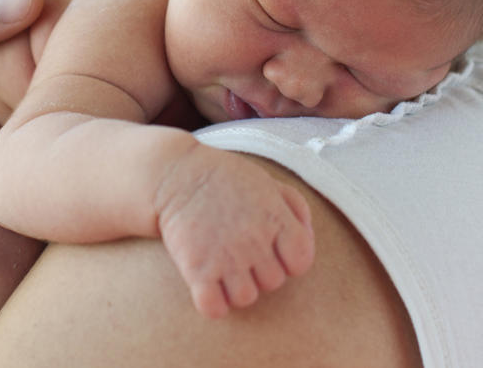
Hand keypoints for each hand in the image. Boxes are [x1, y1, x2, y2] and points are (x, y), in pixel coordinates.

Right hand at [156, 146, 315, 318]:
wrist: (175, 173)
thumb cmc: (223, 177)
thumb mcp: (266, 181)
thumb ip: (295, 206)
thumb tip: (308, 235)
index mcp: (275, 218)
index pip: (301, 261)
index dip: (289, 260)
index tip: (273, 250)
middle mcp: (254, 240)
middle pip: (273, 282)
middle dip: (259, 270)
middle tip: (240, 251)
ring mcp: (226, 257)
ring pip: (246, 298)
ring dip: (235, 287)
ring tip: (223, 265)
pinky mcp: (197, 269)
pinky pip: (214, 308)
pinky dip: (211, 303)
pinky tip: (206, 283)